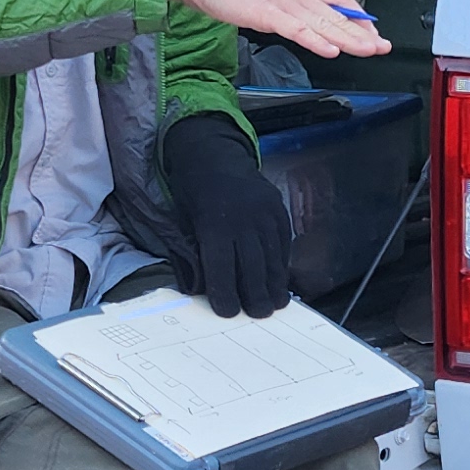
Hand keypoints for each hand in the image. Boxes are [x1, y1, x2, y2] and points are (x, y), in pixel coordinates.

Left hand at [162, 113, 295, 316]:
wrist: (213, 154)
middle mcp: (243, 218)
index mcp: (214, 222)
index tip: (229, 313)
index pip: (221, 266)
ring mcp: (265, 212)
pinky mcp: (278, 209)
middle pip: (252, 265)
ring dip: (274, 283)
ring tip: (275, 304)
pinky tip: (281, 279)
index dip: (225, 292)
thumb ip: (198, 250)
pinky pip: (283, 241)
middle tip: (259, 315)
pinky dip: (282, 262)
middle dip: (255, 294)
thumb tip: (206, 287)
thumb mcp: (185, 220)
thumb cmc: (193, 193)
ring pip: (272, 255)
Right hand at [164, 0, 385, 60]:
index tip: (372, 30)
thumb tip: (301, 18)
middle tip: (383, 46)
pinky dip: (315, 40)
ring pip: (322, 23)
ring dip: (348, 39)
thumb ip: (286, 3)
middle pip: (336, 14)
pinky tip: (330, 50)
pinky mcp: (265, 13)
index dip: (359, 16)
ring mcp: (281, 1)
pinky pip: (295, 29)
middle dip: (362, 32)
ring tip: (368, 51)